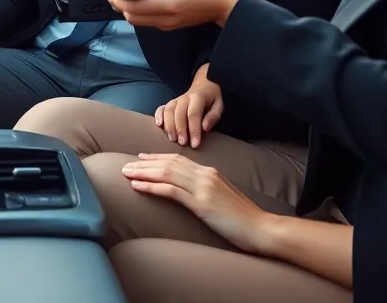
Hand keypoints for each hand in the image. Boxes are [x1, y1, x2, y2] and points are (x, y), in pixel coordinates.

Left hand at [107, 0, 240, 29]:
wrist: (220, 4)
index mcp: (167, 4)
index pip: (131, 8)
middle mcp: (165, 19)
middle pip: (130, 17)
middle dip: (119, 5)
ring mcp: (167, 25)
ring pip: (136, 22)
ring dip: (127, 10)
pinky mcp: (169, 27)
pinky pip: (146, 22)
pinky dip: (138, 12)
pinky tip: (140, 0)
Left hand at [122, 153, 274, 254]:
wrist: (260, 228)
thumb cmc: (242, 218)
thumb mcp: (222, 197)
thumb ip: (205, 190)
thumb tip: (189, 192)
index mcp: (210, 172)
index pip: (178, 160)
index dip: (157, 158)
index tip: (141, 158)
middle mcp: (205, 175)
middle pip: (168, 163)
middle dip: (144, 164)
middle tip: (125, 165)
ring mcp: (203, 188)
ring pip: (166, 173)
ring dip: (143, 173)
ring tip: (125, 173)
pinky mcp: (201, 203)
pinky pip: (171, 191)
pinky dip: (152, 186)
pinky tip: (138, 186)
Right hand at [155, 66, 222, 147]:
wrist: (203, 85)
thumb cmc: (212, 99)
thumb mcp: (219, 105)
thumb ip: (213, 116)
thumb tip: (205, 127)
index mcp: (198, 97)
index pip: (193, 114)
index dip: (194, 129)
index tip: (195, 144)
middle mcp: (185, 97)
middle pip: (179, 113)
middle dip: (180, 130)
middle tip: (182, 143)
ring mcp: (176, 100)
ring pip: (168, 111)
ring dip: (169, 126)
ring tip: (172, 139)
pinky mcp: (170, 103)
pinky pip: (161, 108)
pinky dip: (158, 116)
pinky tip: (159, 125)